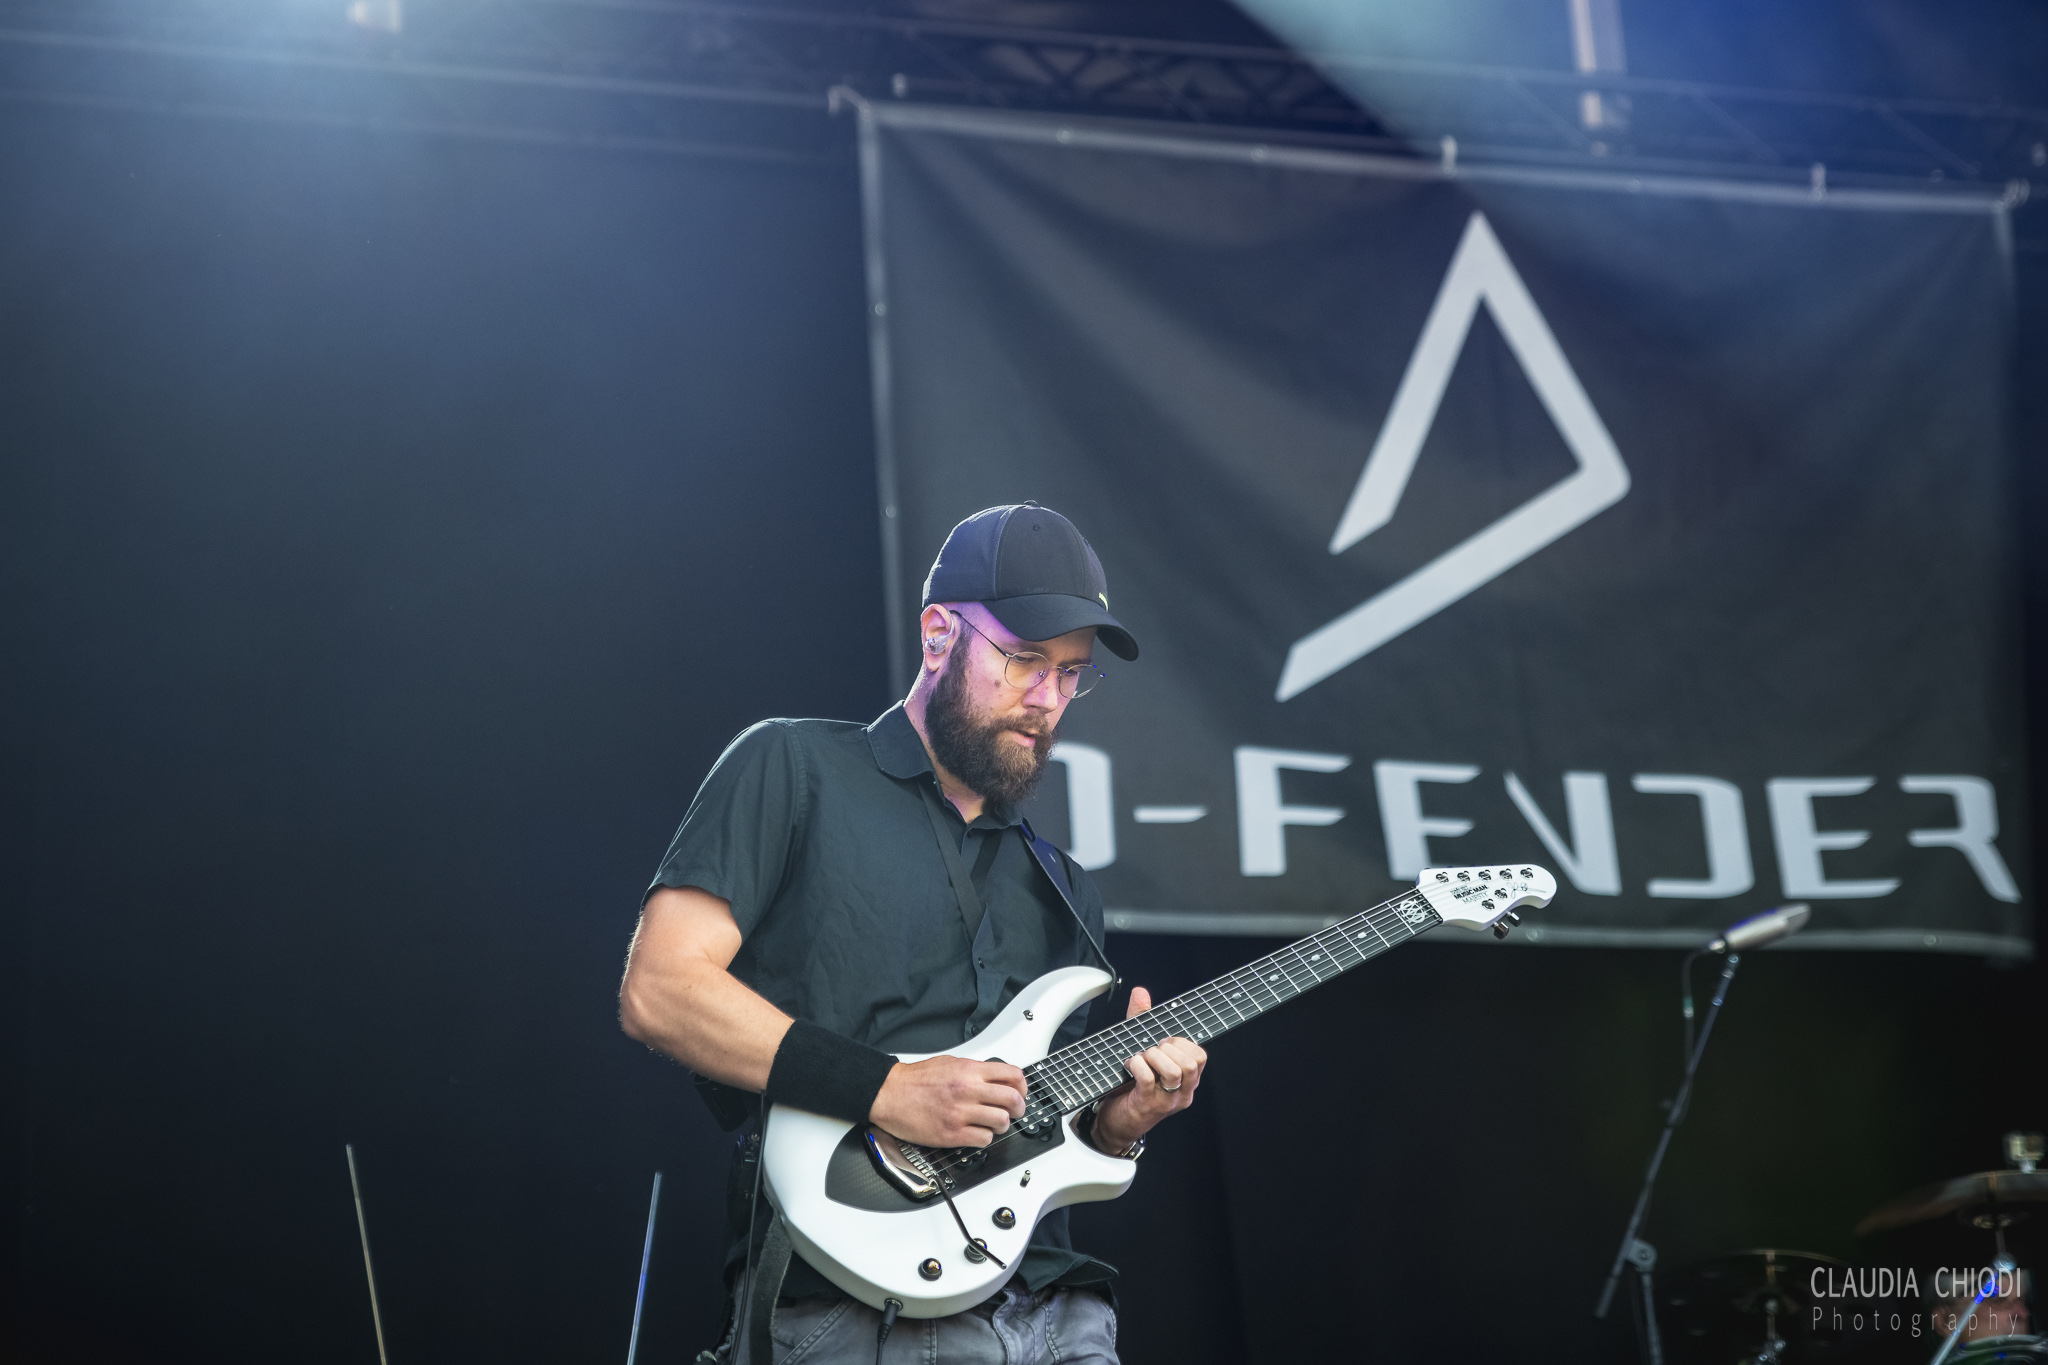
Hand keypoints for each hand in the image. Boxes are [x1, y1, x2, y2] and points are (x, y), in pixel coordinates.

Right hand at [870, 1055, 1027, 1148]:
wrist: (889, 1093)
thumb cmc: (915, 1080)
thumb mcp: (950, 1063)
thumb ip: (975, 1070)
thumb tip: (997, 1079)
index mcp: (969, 1071)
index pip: (1012, 1076)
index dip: (1022, 1086)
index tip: (1020, 1092)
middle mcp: (968, 1090)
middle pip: (1013, 1100)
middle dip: (1018, 1108)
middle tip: (1012, 1111)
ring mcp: (960, 1113)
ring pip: (1001, 1122)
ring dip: (1000, 1125)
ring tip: (991, 1122)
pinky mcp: (952, 1134)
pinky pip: (983, 1139)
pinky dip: (984, 1138)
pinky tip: (975, 1132)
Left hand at [1088, 987, 1206, 1154]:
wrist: (1116, 1123)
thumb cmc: (1131, 1087)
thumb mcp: (1141, 1052)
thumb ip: (1142, 1021)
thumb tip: (1141, 992)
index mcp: (1187, 1082)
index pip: (1200, 1056)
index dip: (1181, 1042)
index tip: (1163, 1042)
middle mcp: (1182, 1094)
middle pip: (1191, 1063)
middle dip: (1169, 1048)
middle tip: (1150, 1051)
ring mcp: (1166, 1102)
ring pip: (1175, 1071)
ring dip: (1154, 1056)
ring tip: (1141, 1058)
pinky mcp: (1147, 1105)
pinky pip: (1147, 1078)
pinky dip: (1137, 1064)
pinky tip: (1129, 1065)